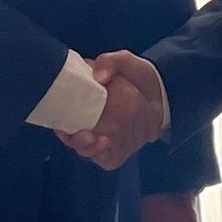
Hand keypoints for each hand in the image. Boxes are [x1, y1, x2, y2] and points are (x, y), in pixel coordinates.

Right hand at [59, 50, 165, 171]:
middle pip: (73, 138)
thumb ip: (111, 62)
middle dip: (76, 140)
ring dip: (90, 149)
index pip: (62, 115)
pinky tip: (110, 147)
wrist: (161, 93)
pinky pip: (106, 159)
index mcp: (82, 101)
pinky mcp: (116, 150)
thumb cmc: (136, 76)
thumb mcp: (125, 61)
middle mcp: (88, 122)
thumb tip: (98, 76)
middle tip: (87, 135)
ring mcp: (102, 137)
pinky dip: (105, 156)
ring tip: (102, 141)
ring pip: (88, 150)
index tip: (65, 125)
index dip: (60, 122)